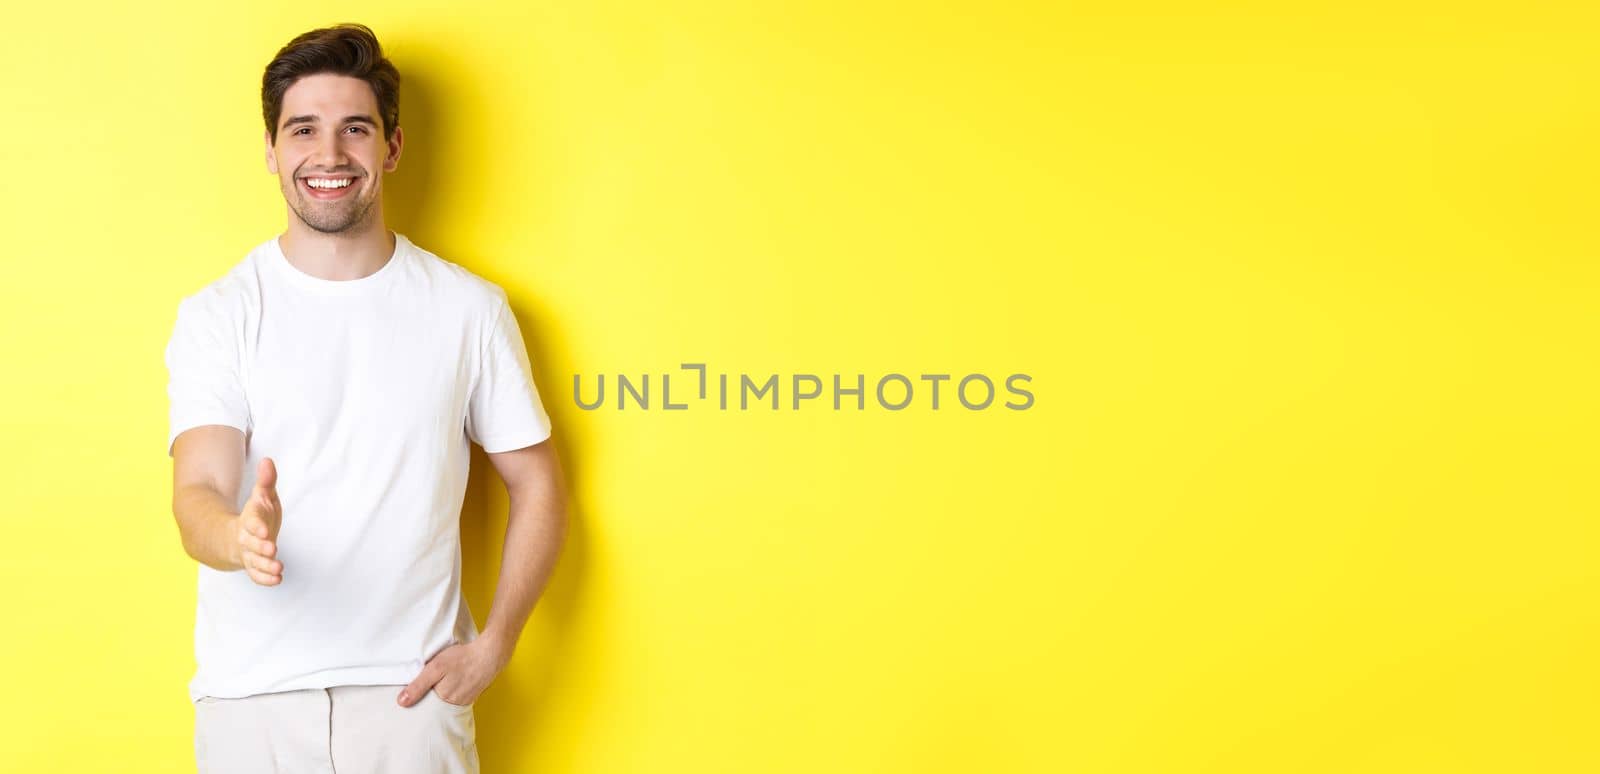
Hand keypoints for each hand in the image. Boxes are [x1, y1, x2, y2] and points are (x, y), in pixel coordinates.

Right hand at [233, 457, 282, 584]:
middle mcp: (247, 539)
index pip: (251, 522)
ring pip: (254, 562)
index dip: (257, 526)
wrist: (238, 536)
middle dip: (261, 547)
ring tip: (278, 568)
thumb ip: (266, 481)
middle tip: (273, 549)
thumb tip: (268, 462)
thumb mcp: (261, 496)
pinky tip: (278, 579)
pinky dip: (265, 579)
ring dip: (265, 565)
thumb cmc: (256, 514)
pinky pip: (256, 575)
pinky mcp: (253, 566)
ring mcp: (249, 554)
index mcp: (249, 520)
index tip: (264, 530)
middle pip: (251, 544)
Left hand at [396, 635, 512, 707]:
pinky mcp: (473, 695)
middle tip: (433, 680)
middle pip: (436, 703)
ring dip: (443, 692)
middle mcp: (454, 704)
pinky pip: (458, 697)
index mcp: (443, 698)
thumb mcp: (436, 668)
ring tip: (445, 679)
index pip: (424, 703)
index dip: (419, 696)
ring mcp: (465, 700)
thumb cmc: (463, 658)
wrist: (491, 653)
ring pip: (447, 700)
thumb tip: (401, 703)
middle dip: (431, 694)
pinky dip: (454, 690)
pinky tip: (455, 680)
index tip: (416, 689)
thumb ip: (418, 685)